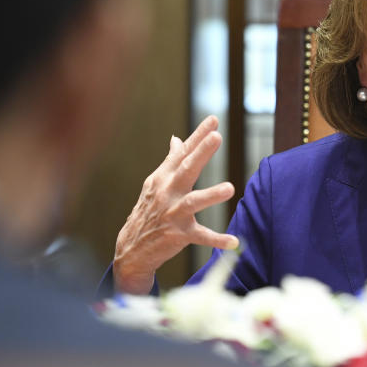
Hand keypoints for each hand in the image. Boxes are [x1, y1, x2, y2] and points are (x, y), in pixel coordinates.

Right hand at [113, 115, 236, 293]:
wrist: (132, 247)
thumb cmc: (149, 209)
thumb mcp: (156, 183)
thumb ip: (171, 161)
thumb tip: (177, 138)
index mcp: (164, 177)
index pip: (183, 152)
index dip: (198, 135)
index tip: (214, 119)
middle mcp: (168, 192)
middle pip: (187, 169)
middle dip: (202, 153)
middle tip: (217, 137)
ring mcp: (173, 213)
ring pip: (193, 202)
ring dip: (211, 195)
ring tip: (230, 188)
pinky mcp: (179, 235)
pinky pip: (201, 237)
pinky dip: (217, 240)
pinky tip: (234, 241)